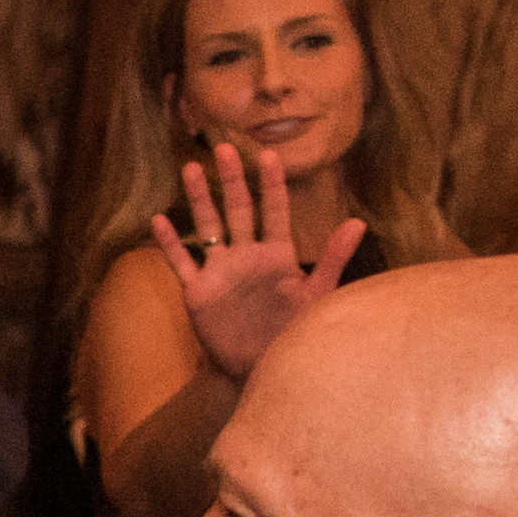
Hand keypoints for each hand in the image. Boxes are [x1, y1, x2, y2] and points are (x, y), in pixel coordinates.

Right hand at [148, 138, 367, 383]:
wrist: (261, 369)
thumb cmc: (293, 334)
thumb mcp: (317, 295)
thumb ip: (334, 259)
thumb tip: (358, 222)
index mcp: (277, 256)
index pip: (274, 211)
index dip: (271, 184)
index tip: (269, 154)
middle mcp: (247, 257)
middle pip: (238, 210)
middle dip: (232, 180)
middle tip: (224, 147)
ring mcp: (221, 272)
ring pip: (208, 227)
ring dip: (200, 199)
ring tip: (191, 169)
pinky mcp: (198, 291)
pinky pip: (181, 262)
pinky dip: (170, 242)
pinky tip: (159, 220)